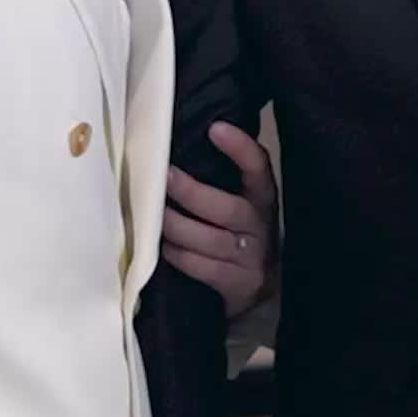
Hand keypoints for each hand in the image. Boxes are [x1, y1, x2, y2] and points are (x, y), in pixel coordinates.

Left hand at [163, 123, 277, 319]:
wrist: (263, 288)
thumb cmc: (241, 233)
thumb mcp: (243, 202)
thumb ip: (222, 179)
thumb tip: (176, 145)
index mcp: (262, 197)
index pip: (258, 167)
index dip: (240, 148)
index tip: (216, 128)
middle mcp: (260, 225)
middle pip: (228, 210)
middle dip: (192, 193)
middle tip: (163, 177)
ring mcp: (251, 257)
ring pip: (209, 241)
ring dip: (176, 227)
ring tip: (154, 215)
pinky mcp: (238, 284)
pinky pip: (202, 268)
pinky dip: (178, 255)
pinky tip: (163, 246)